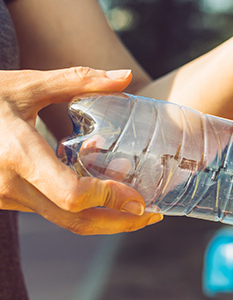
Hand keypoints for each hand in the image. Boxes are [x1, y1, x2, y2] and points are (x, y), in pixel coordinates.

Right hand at [0, 67, 161, 234]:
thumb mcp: (26, 84)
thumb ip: (78, 80)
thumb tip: (125, 76)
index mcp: (18, 155)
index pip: (72, 195)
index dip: (110, 201)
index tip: (140, 199)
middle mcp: (10, 185)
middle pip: (75, 220)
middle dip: (119, 223)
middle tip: (151, 214)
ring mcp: (5, 198)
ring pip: (63, 222)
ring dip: (102, 219)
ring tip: (135, 206)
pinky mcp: (6, 201)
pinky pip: (50, 212)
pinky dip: (81, 210)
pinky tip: (103, 194)